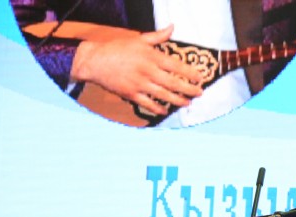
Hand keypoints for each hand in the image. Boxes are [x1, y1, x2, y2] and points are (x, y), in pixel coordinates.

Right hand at [70, 24, 203, 115]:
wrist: (95, 60)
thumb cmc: (118, 48)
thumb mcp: (139, 39)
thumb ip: (158, 36)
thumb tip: (172, 27)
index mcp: (151, 56)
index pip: (176, 66)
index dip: (190, 73)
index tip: (200, 78)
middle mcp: (147, 71)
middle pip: (173, 83)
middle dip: (189, 89)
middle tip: (199, 93)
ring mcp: (139, 84)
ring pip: (164, 95)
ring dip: (178, 100)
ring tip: (187, 103)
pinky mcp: (131, 94)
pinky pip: (148, 104)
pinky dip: (158, 109)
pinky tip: (166, 111)